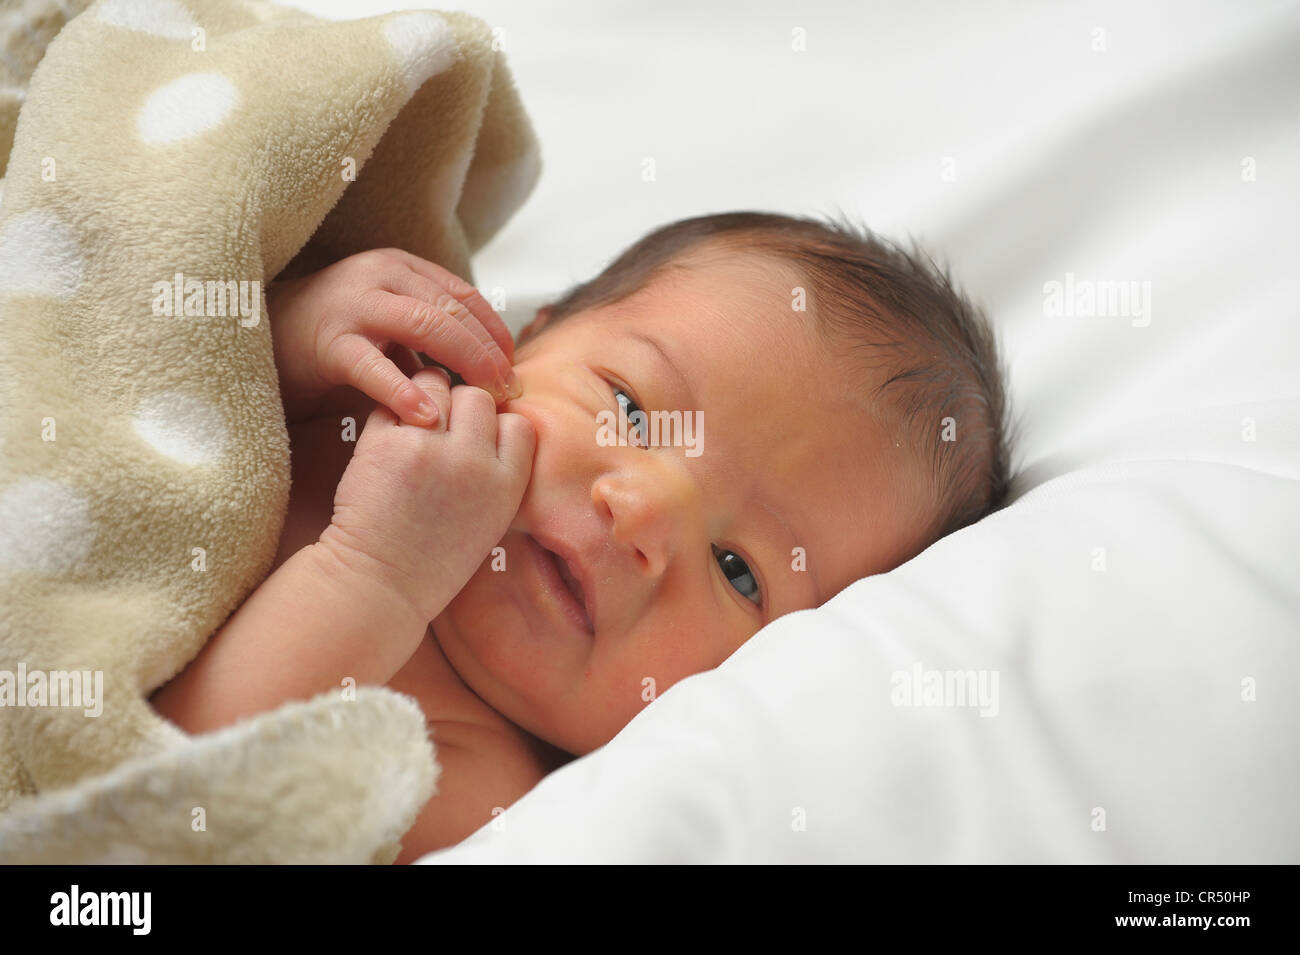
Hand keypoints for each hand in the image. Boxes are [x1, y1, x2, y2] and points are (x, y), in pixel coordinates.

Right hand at [268, 248, 518, 425]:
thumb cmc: (334, 340)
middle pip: (453, 310)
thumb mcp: (389, 327)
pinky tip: (428, 417)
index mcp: (401, 268)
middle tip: (510, 390)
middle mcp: (381, 275)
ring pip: (426, 326)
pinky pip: (373, 366)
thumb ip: (429, 336)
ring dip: (465, 363)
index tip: (515, 366)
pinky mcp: (328, 341)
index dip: (495, 331)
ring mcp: (354, 304)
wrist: (261, 340)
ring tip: (486, 400)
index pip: (463, 295)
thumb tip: (488, 368)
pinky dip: (404, 391)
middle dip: (488, 352)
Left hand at [317, 368, 534, 623]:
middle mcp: (473, 463)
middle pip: (477, 397)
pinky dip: (389, 415)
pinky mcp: (385, 445)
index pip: (518, 423)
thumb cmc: (434, 559)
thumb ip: (497, 473)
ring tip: (413, 428)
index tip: (478, 442)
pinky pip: (391, 403)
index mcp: (505, 486)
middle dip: (460, 407)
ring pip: (434, 386)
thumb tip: (493, 419)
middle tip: (440, 432)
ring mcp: (429, 450)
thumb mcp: (489, 520)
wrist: (379, 586)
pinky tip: (386, 442)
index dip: (498, 427)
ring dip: (423, 398)